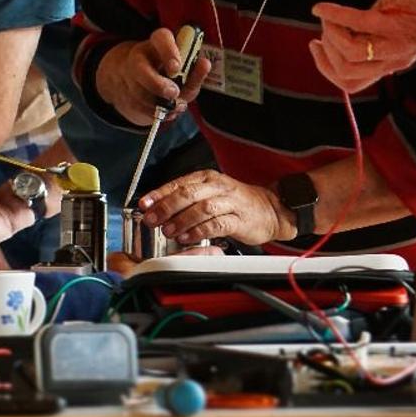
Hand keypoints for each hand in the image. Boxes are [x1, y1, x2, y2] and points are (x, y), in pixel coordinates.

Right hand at [96, 29, 211, 126]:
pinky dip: (153, 113)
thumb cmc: (169, 72)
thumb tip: (205, 64)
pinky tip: (165, 112)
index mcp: (158, 43)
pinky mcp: (125, 94)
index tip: (177, 67)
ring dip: (157, 104)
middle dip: (158, 85)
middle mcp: (140, 56)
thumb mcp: (185, 70)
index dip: (169, 52)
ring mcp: (129, 76)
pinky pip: (137, 106)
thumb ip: (195, 70)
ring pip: (139, 92)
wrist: (143, 81)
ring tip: (174, 106)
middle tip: (174, 93)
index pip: (161, 38)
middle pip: (141, 69)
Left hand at [137, 169, 293, 246]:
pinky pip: (217, 224)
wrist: (271, 210)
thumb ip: (186, 200)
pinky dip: (200, 231)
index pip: (179, 183)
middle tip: (152, 219)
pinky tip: (188, 238)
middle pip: (188, 194)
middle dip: (167, 207)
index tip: (144, 204)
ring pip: (202, 208)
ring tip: (168, 231)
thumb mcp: (210, 194)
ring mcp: (230, 202)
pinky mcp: (240, 219)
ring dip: (182, 220)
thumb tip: (157, 208)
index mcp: (207, 178)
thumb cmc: (236, 203)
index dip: (159, 194)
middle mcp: (218, 187)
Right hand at [310, 0, 415, 92]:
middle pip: (346, 74)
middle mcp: (395, 60)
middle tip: (322, 30)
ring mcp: (396, 44)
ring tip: (328, 16)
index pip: (352, 85)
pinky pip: (355, 25)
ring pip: (348, 54)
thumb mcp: (389, 17)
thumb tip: (339, 26)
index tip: (315, 45)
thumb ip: (367, 27)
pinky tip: (322, 6)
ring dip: (330, 33)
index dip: (326, 70)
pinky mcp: (396, 23)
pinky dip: (334, 15)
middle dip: (324, 53)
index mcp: (392, 61)